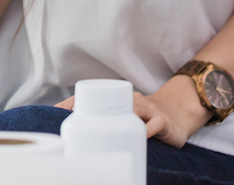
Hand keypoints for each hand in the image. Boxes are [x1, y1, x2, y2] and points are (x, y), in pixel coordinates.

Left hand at [54, 77, 211, 147]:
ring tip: (105, 126)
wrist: (177, 116)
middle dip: (92, 110)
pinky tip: (142, 134)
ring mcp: (147, 109)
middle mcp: (131, 100)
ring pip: (132, 108)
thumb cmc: (144, 118)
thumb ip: (104, 122)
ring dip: (119, 116)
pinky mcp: (162, 120)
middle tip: (76, 118)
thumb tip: (77, 135)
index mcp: (118, 99)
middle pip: (108, 102)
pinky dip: (147, 129)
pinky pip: (154, 123)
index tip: (57, 111)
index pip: (92, 98)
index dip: (74, 102)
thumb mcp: (124, 118)